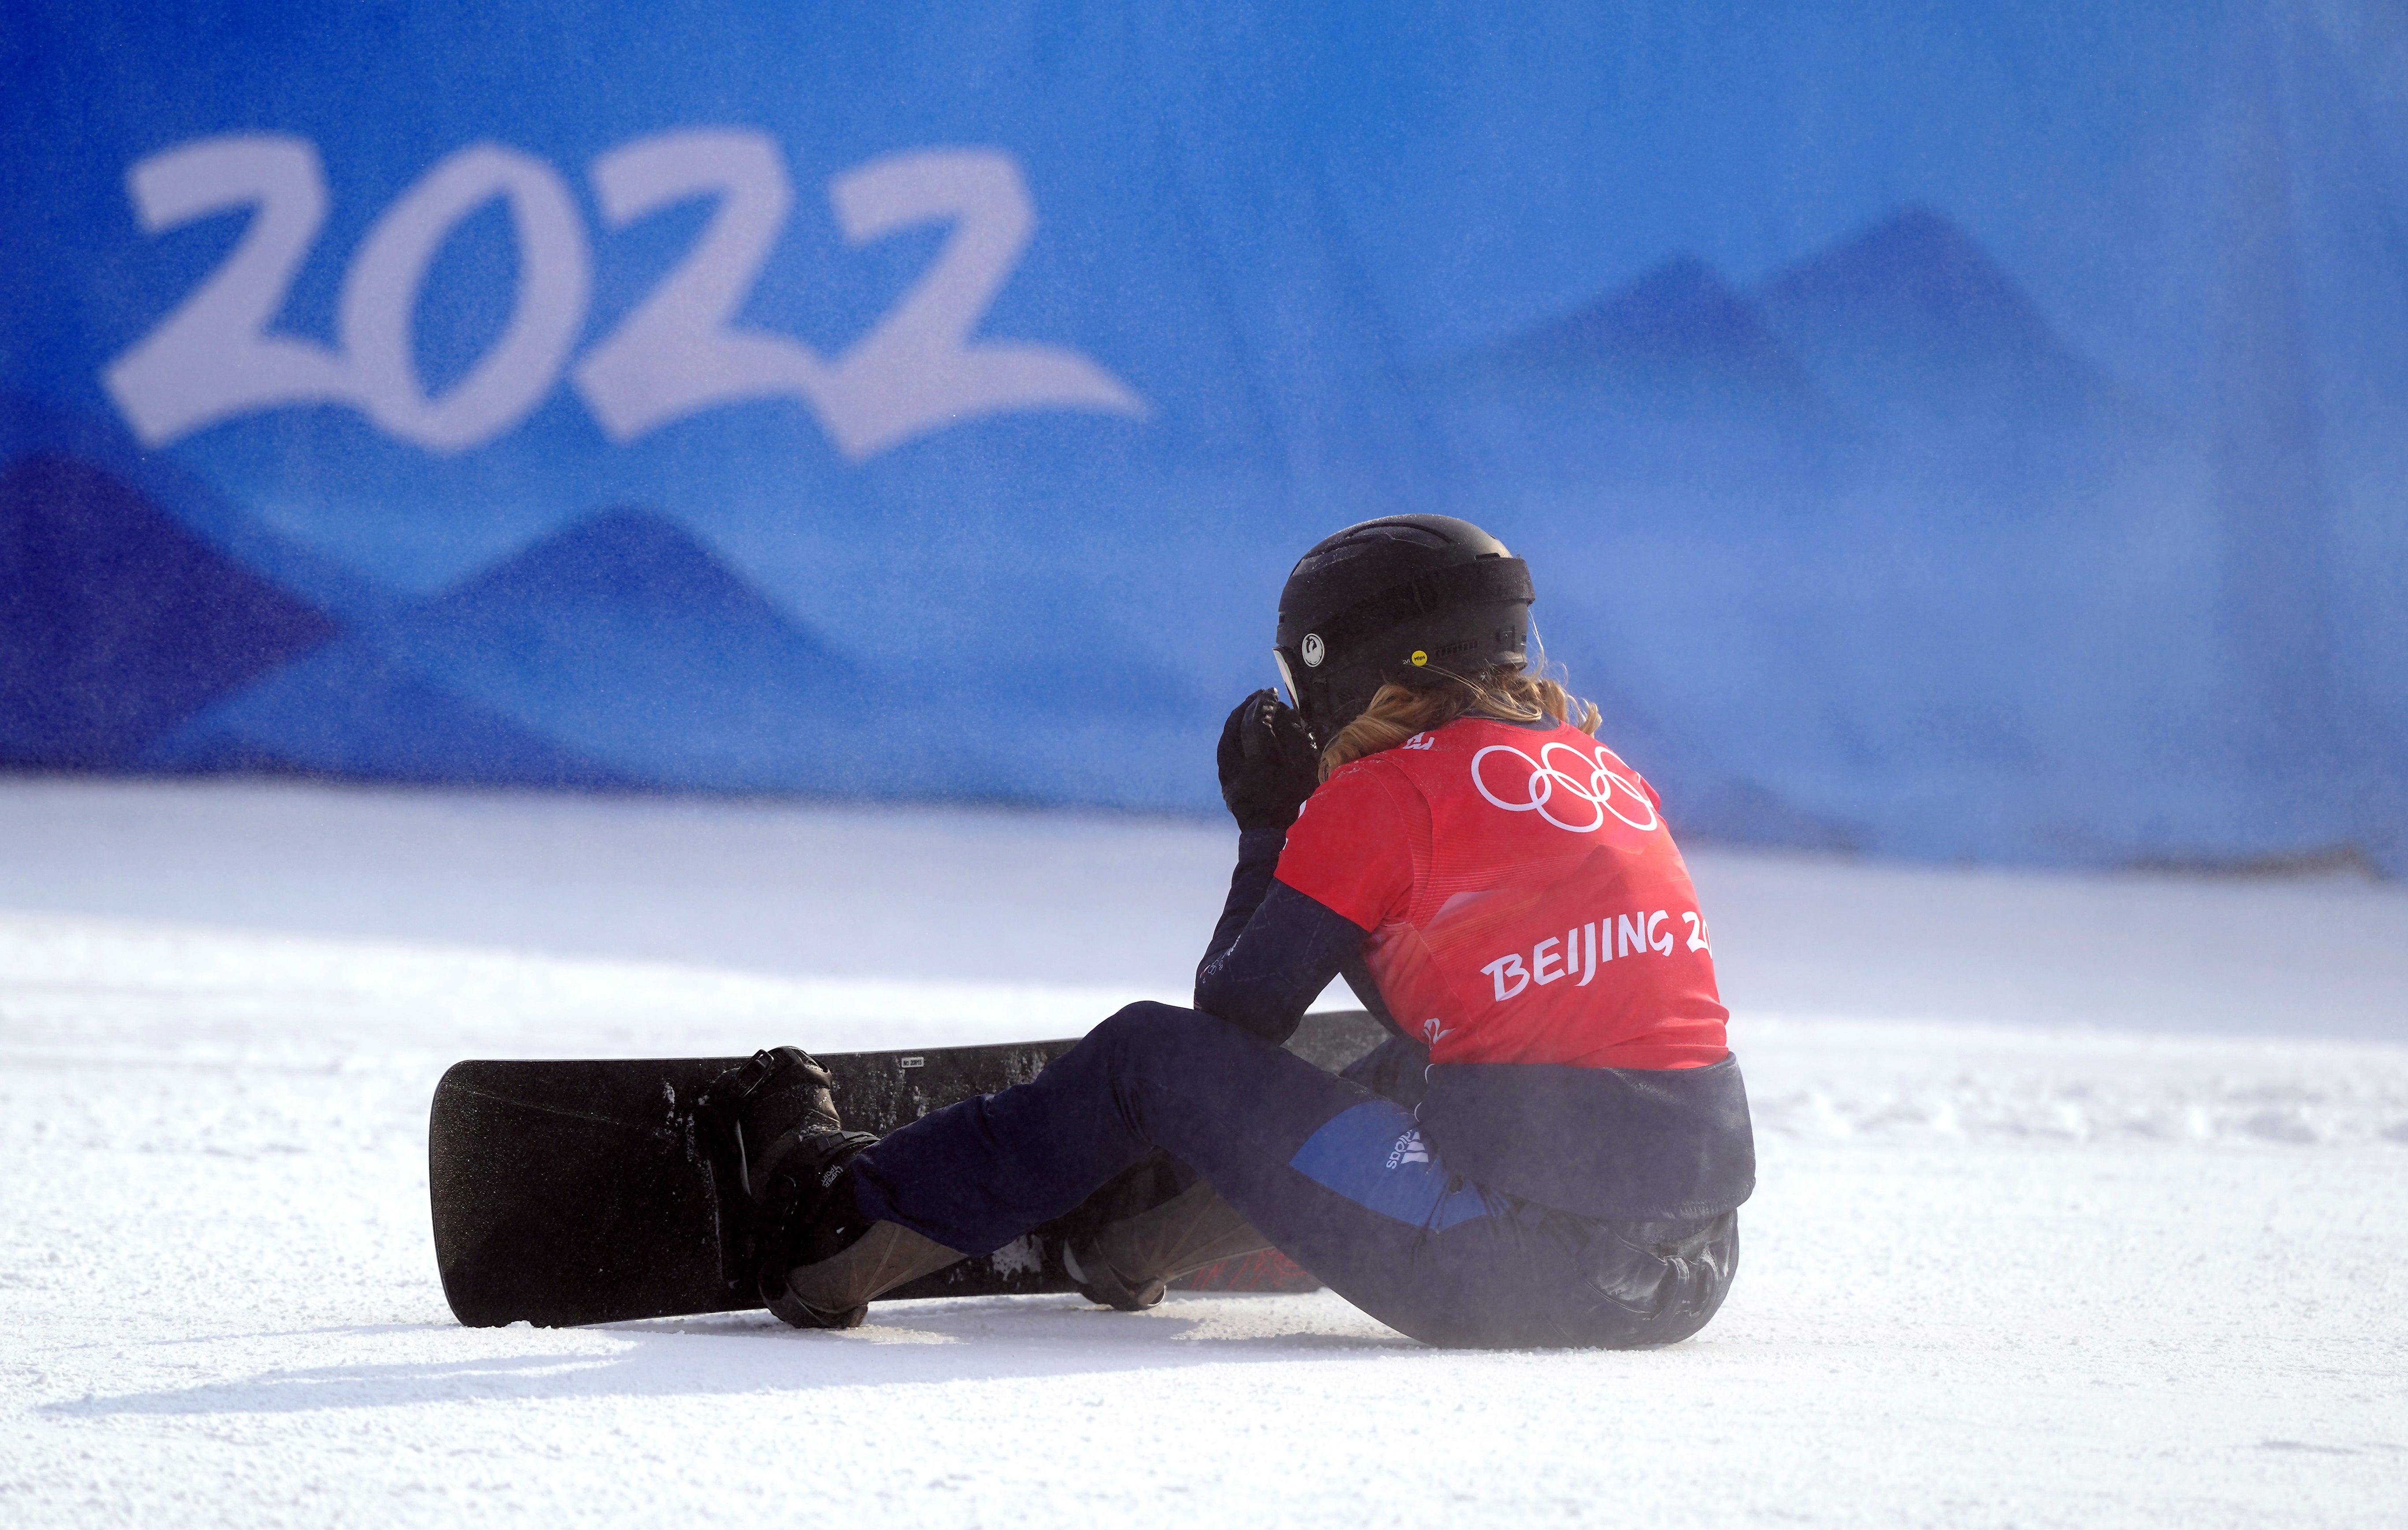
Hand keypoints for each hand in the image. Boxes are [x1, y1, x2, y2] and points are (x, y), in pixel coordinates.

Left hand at [1216, 690, 1320, 830]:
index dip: (1264, 705)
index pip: (1257, 724)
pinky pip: (1223, 752)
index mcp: (1265, 765)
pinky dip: (1230, 735)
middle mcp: (1242, 770)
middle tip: (1260, 695)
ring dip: (1237, 718)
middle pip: (1237, 727)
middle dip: (1249, 706)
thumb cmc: (1297, 800)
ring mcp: (1229, 778)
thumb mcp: (1305, 769)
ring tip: (1248, 706)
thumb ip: (1295, 738)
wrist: (1273, 834)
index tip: (1271, 693)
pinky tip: (1238, 728)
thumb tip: (1283, 713)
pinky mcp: (1225, 784)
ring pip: (1226, 738)